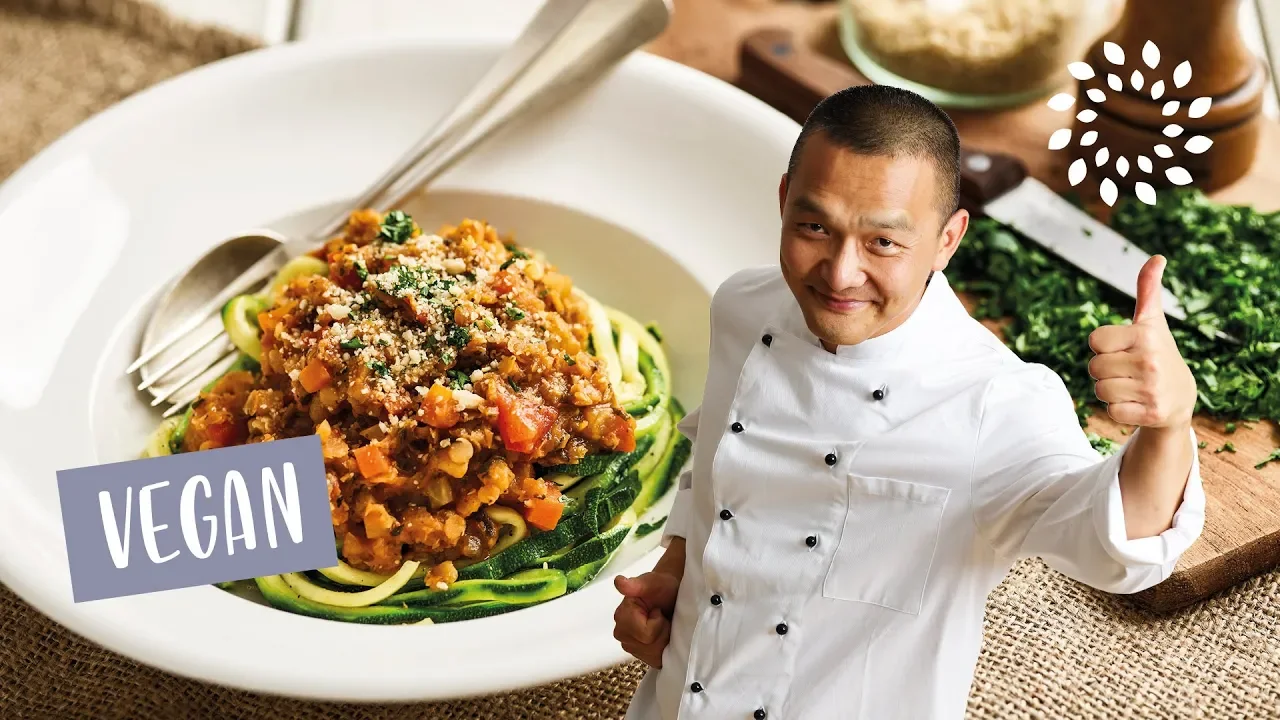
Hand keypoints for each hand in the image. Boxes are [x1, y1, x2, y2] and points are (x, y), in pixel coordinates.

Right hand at [612, 570, 679, 667]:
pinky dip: (664, 651)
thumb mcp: (653, 583)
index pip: (646, 634)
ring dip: (664, 640)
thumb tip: (619, 582)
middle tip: (663, 618)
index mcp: (621, 616)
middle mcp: (621, 634)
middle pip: (649, 646)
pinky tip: (664, 637)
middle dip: (662, 632)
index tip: (658, 610)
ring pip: (653, 655)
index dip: (658, 622)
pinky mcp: (641, 656)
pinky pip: (655, 661)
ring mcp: (630, 646)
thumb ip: (637, 584)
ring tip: (664, 625)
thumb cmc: (662, 587)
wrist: (670, 595)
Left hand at [1087, 255, 1196, 428]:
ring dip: (1110, 391)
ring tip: (1132, 386)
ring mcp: (1152, 388)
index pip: (1095, 341)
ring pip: (1100, 391)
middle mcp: (1150, 361)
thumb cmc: (1158, 353)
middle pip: (1094, 367)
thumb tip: (1157, 257)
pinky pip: (1110, 412)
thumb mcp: (1153, 321)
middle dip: (1105, 371)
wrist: (1180, 398)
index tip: (1124, 348)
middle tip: (1128, 371)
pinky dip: (1118, 410)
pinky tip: (1137, 403)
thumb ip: (1148, 289)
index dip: (1104, 346)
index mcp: (1146, 335)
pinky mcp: (1151, 413)